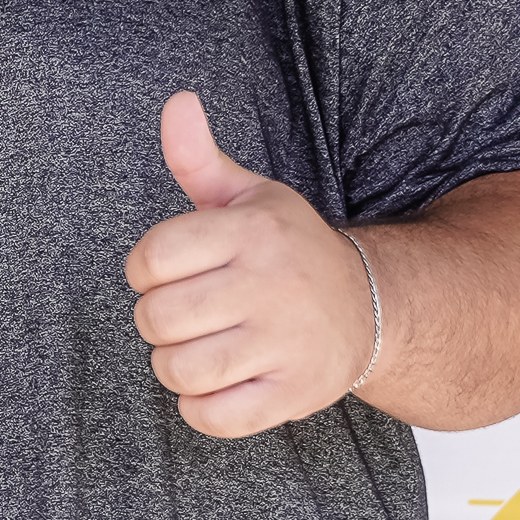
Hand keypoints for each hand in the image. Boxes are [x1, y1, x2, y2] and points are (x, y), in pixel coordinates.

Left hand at [125, 90, 376, 437]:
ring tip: (205, 349)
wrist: (373, 307)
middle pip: (156, 318)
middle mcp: (271, 284)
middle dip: (159, 321)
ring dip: (177, 367)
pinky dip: (203, 408)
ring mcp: (286, 342)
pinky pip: (212, 417)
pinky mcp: (294, 394)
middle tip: (191, 315)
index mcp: (253, 231)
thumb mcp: (250, 197)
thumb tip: (176, 102)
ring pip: (177, 371)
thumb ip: (199, 158)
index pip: (150, 258)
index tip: (172, 274)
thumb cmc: (289, 252)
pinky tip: (223, 384)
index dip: (145, 272)